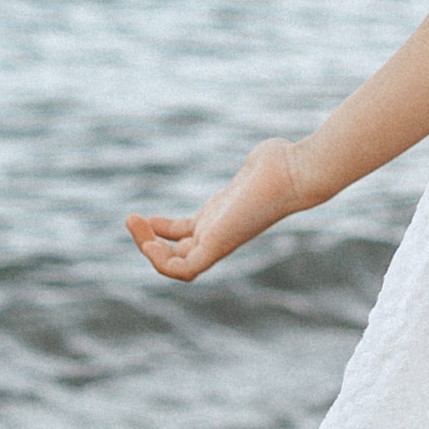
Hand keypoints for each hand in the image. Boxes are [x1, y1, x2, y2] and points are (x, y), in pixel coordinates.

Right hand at [125, 139, 306, 284]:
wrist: (297, 170)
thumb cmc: (282, 162)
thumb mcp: (259, 167)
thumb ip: (255, 167)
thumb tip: (261, 159)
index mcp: (221, 219)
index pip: (186, 239)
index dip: (163, 233)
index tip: (146, 218)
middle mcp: (219, 233)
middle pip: (177, 253)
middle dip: (149, 240)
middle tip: (132, 218)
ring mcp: (220, 240)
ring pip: (177, 264)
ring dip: (149, 249)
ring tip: (132, 222)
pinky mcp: (221, 244)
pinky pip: (186, 270)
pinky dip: (163, 263)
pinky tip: (148, 241)